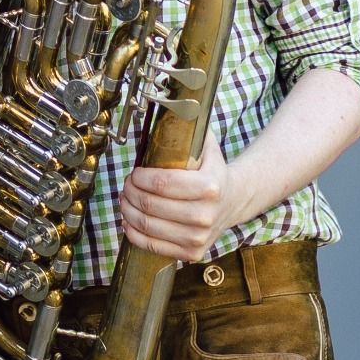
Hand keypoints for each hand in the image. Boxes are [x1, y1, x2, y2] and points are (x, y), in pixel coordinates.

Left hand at [119, 132, 236, 263]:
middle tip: (127, 185)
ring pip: (147, 225)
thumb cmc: (213, 172)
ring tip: (125, 200)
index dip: (140, 177)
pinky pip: (152, 246)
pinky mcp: (192, 253)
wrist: (235, 201)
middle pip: (150, 204)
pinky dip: (134, 233)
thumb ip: (190, 127)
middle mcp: (206, 215)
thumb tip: (168, 107)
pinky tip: (129, 221)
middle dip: (130, 192)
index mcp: (210, 187)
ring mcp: (199, 237)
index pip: (161, 183)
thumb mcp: (206, 146)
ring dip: (127, 211)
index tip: (135, 173)